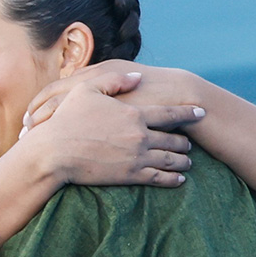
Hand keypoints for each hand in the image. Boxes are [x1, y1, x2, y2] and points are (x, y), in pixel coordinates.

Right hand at [22, 63, 203, 187]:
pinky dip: (172, 179)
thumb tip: (138, 77)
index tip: (201, 111)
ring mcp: (137, 156)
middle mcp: (140, 135)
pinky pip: (158, 178)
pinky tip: (179, 179)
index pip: (170, 113)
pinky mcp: (129, 175)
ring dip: (183, 160)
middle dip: (185, 140)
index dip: (188, 112)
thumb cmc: (67, 119)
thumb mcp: (87, 90)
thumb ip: (116, 81)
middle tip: (191, 141)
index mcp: (134, 113)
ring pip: (170, 159)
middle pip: (173, 138)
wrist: (54, 152)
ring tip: (189, 161)